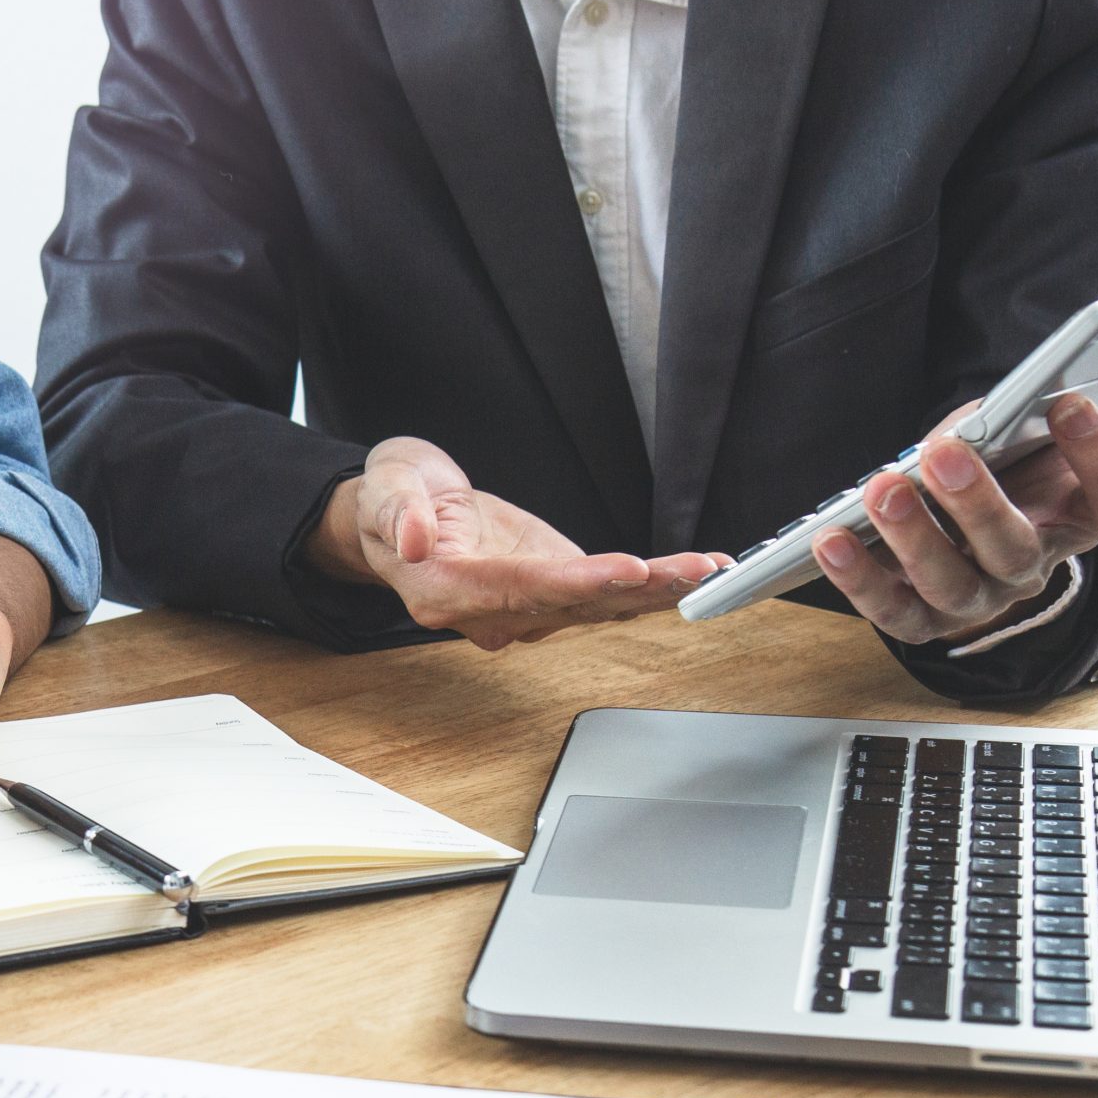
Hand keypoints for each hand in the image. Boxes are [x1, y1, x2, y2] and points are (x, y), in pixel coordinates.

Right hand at [305, 438, 724, 649]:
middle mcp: (491, 612)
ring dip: (657, 592)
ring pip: (598, 606)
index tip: (623, 571)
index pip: (518, 589)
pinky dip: (652, 587)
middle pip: (572, 605)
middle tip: (695, 574)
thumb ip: (398, 511)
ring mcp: (525, 607)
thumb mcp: (385, 486)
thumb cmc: (392, 496)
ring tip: (711, 571)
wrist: (403, 510)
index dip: (574, 583)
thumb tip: (416, 540)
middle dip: (637, 590)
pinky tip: (697, 575)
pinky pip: (607, 595)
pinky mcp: (553, 591)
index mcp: (447, 590)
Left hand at [812, 315, 1097, 643]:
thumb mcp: (1068, 423)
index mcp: (1081, 519)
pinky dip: (859, 579)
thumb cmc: (1021, 466)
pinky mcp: (919, 617)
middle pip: (1019, 548)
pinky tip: (830, 537)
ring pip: (954, 584)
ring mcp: (976, 598)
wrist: (973, 543)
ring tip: (881, 487)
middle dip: (981, 501)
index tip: (1069, 403)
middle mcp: (1032, 566)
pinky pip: (891, 611)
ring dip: (915, 538)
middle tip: (944, 450)